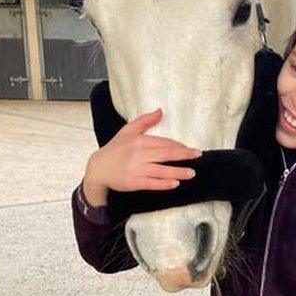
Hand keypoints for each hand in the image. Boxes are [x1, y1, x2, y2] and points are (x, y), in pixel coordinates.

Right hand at [82, 108, 200, 205]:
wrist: (98, 168)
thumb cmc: (115, 149)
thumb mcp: (127, 131)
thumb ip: (145, 121)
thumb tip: (160, 110)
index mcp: (138, 141)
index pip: (163, 142)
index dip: (178, 146)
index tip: (189, 149)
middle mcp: (138, 154)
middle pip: (165, 154)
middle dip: (183, 155)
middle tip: (198, 155)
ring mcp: (135, 169)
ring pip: (160, 170)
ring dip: (178, 172)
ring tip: (191, 173)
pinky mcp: (132, 182)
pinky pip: (151, 183)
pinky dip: (163, 184)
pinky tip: (175, 183)